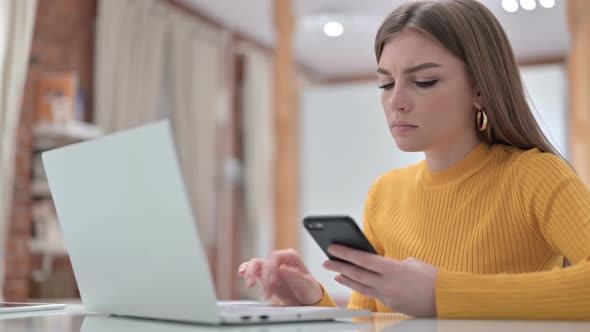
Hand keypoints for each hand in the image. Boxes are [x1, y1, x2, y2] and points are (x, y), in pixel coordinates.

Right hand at [238, 249, 322, 305]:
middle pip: (264, 262)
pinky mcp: (266, 277)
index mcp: (291, 257)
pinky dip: (246, 272)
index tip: (272, 282)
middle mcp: (280, 261)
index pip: (275, 257)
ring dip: (251, 274)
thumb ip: (296, 275)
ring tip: (250, 284)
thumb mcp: (307, 284)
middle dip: (262, 276)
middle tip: (266, 290)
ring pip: (255, 265)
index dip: (271, 269)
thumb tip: (282, 268)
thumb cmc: (310, 291)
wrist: (307, 302)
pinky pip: (253, 272)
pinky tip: (243, 276)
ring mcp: (272, 269)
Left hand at [323, 244, 437, 316]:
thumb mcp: (413, 263)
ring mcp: (387, 296)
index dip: (345, 253)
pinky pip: (371, 294)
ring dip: (346, 279)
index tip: (332, 247)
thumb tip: (381, 265)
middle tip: (326, 261)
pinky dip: (359, 287)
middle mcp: (387, 283)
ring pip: (360, 286)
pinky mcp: (391, 305)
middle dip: (339, 266)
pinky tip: (353, 283)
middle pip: (357, 273)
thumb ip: (394, 263)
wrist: (446, 300)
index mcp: (392, 269)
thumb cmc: (433, 278)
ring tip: (335, 273)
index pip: (362, 259)